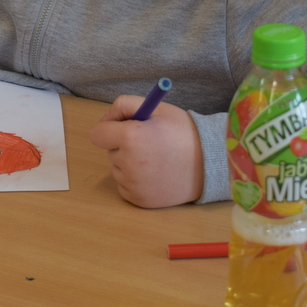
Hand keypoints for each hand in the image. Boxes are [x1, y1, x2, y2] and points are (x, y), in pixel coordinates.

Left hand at [89, 95, 203, 207]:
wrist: (209, 163)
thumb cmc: (182, 132)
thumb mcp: (155, 107)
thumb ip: (124, 105)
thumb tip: (106, 120)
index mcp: (130, 137)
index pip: (97, 134)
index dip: (109, 127)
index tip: (122, 127)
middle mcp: (128, 163)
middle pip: (110, 150)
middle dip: (123, 144)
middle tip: (149, 141)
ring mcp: (133, 184)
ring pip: (118, 168)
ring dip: (129, 162)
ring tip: (156, 157)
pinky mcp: (139, 200)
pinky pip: (125, 185)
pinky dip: (134, 179)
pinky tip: (155, 173)